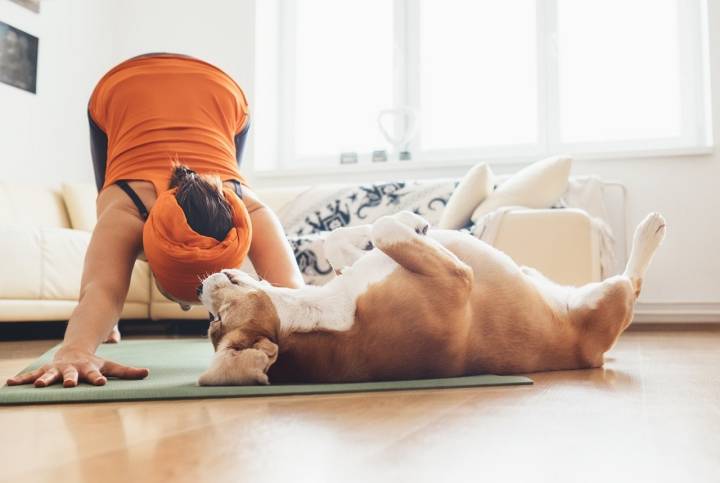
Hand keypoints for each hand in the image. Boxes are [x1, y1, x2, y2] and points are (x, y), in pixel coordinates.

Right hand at [5, 346, 148, 387]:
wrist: (75, 348)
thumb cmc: (94, 363)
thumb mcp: (111, 366)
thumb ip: (128, 371)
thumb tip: (147, 373)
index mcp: (89, 368)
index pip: (96, 374)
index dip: (98, 378)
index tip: (100, 384)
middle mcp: (72, 369)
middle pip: (71, 374)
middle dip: (70, 379)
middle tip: (69, 384)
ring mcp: (58, 369)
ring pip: (50, 375)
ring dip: (44, 380)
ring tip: (37, 385)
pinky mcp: (46, 370)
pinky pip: (32, 374)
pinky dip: (21, 379)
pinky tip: (9, 383)